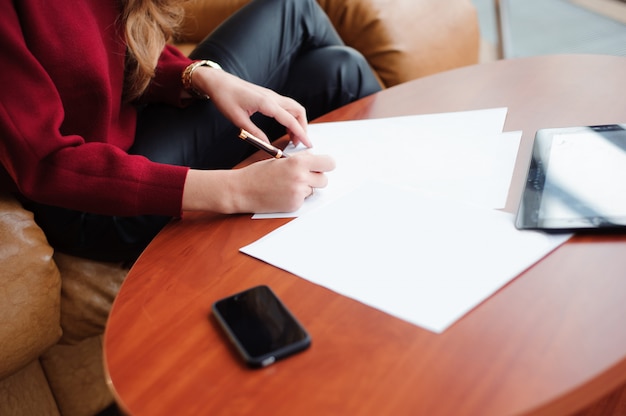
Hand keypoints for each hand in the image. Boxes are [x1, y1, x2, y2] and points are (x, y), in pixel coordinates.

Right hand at [182, 152, 334, 213]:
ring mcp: (298, 193)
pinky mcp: (294, 205)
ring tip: (287, 185)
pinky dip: (296, 197)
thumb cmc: (259, 173)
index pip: (329, 163)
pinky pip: (303, 200)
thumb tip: (316, 161)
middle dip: (316, 178)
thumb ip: (300, 161)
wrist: (242, 190)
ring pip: (313, 190)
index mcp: (298, 162)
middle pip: (324, 179)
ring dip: (305, 188)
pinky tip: (282, 194)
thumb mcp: (280, 160)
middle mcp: (301, 178)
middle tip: (302, 176)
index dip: (326, 164)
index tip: (322, 166)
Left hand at [192, 67, 311, 146]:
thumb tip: (267, 145)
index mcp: (266, 103)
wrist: (218, 82)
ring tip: (293, 138)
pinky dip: (291, 117)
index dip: (300, 133)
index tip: (307, 144)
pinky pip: (286, 106)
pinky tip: (286, 127)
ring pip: (294, 108)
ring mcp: (272, 95)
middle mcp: (272, 97)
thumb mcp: (238, 120)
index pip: (290, 120)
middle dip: (303, 127)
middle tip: (300, 143)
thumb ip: (254, 133)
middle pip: (298, 111)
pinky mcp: (268, 96)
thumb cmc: (225, 98)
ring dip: (298, 122)